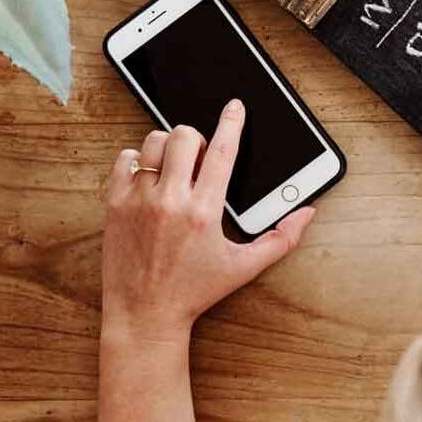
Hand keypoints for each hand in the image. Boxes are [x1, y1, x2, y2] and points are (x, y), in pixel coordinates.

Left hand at [101, 100, 314, 342]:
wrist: (145, 314)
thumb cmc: (194, 291)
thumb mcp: (245, 268)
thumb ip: (281, 239)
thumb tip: (306, 213)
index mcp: (204, 212)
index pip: (222, 152)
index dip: (232, 124)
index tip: (235, 107)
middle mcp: (170, 201)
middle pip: (185, 136)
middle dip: (197, 139)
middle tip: (201, 159)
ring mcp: (139, 200)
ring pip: (154, 142)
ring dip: (169, 147)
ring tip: (175, 168)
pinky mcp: (115, 205)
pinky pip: (125, 160)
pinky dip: (138, 161)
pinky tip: (149, 178)